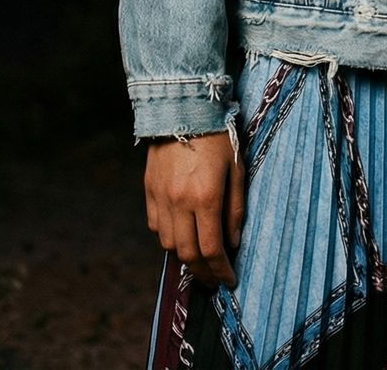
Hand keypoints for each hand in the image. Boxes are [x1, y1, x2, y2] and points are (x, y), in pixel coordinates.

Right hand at [144, 131, 245, 288]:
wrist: (184, 107)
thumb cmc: (217, 136)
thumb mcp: (236, 169)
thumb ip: (235, 209)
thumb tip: (233, 242)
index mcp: (206, 197)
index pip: (212, 249)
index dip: (221, 270)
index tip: (229, 280)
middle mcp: (180, 202)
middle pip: (188, 254)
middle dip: (202, 272)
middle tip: (214, 279)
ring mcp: (161, 197)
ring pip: (169, 244)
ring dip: (185, 256)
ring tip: (199, 260)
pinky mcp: (149, 190)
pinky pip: (156, 226)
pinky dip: (168, 237)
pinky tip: (181, 235)